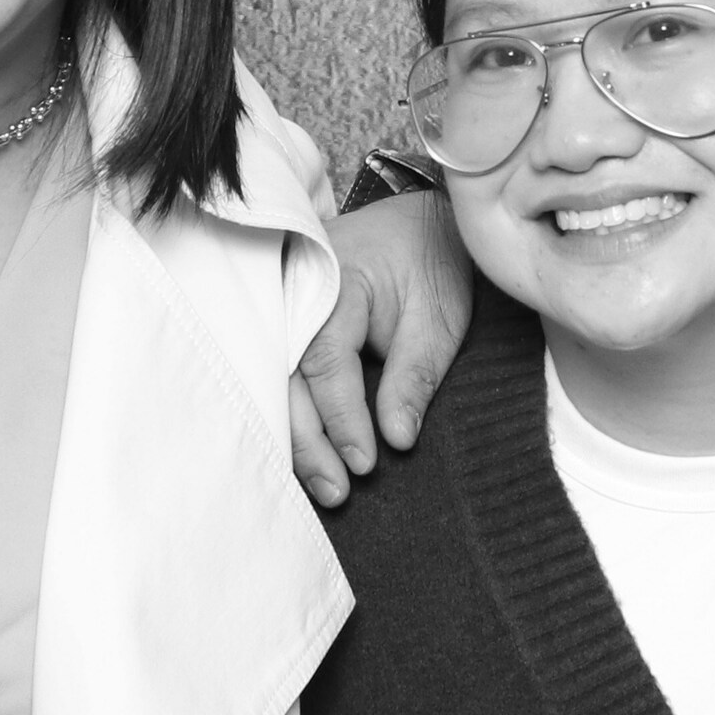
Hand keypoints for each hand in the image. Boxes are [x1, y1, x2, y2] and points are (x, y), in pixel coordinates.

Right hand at [288, 191, 473, 507]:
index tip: (365, 463)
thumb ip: (413, 377)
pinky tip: (304, 456)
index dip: (342, 419)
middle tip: (338, 492)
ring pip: (275, 380)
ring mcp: (282, 303)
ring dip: (295, 437)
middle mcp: (296, 291)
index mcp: (337, 282)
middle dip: (309, 442)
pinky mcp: (283, 319)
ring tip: (325, 488)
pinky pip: (279, 370)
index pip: (326, 361)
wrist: (421, 222)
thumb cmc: (433, 267)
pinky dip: (289, 415)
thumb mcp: (439, 321)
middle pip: (287, 377)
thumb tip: (396, 440)